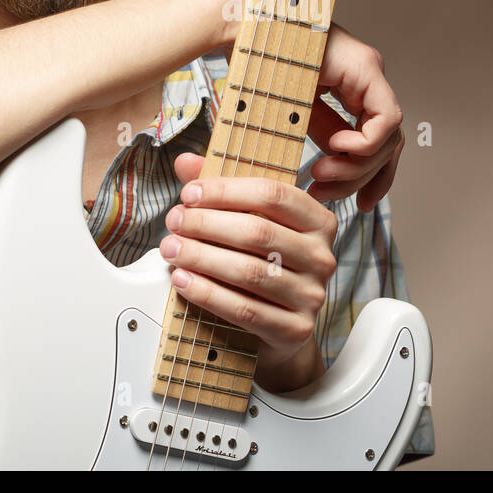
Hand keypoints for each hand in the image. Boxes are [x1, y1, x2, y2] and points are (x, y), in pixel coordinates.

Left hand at [160, 153, 338, 389]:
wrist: (280, 328)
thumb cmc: (262, 264)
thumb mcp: (248, 222)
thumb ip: (220, 191)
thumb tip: (185, 162)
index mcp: (317, 221)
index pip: (272, 194)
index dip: (226, 191)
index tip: (189, 193)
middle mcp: (322, 256)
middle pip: (258, 232)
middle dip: (207, 224)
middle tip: (174, 221)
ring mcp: (312, 295)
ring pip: (250, 272)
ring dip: (202, 258)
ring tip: (171, 249)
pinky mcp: (296, 330)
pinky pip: (245, 309)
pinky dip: (208, 293)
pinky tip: (183, 280)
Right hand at [206, 0, 403, 212]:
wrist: (242, 29)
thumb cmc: (255, 69)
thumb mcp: (294, 118)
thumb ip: (320, 140)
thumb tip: (332, 179)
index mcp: (353, 91)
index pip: (381, 143)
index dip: (375, 179)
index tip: (358, 205)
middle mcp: (367, 81)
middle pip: (388, 146)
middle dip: (362, 180)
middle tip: (326, 195)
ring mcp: (370, 72)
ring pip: (390, 138)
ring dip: (356, 167)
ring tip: (320, 174)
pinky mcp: (366, 68)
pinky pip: (387, 120)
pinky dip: (364, 143)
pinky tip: (335, 147)